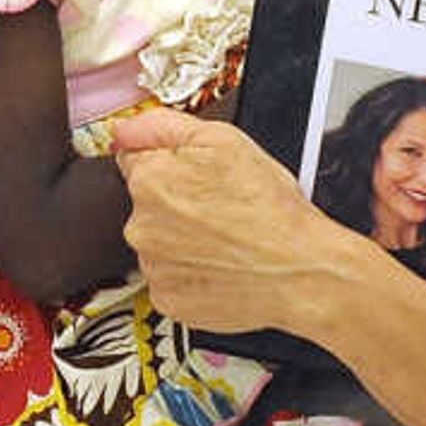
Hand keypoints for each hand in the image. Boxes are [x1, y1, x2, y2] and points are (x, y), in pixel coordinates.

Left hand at [106, 110, 357, 338]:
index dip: (171, 163)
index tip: (195, 175)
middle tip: (220, 207)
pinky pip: (170, 278)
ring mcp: (153, 267)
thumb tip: (126, 129)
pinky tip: (220, 264)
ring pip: (159, 242)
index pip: (136, 159)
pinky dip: (190, 273)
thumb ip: (163, 126)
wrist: (299, 272)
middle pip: (147, 204)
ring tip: (226, 238)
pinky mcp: (167, 299)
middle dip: (176, 201)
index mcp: (150, 181)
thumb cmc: (271, 212)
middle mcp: (142, 226)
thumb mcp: (224, 141)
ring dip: (182, 239)